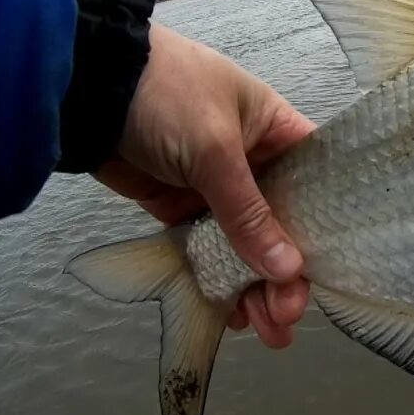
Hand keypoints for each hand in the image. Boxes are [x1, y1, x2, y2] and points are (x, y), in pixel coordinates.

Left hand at [92, 23, 314, 347]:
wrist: (85, 85)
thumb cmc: (166, 96)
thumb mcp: (214, 151)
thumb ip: (249, 214)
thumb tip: (288, 271)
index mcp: (273, 129)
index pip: (313, 183)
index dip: (323, 228)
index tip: (328, 273)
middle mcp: (250, 158)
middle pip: (281, 222)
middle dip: (287, 271)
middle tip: (288, 317)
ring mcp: (212, 183)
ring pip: (244, 241)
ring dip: (255, 284)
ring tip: (267, 329)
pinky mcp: (176, 203)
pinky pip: (205, 246)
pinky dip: (217, 278)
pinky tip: (231, 312)